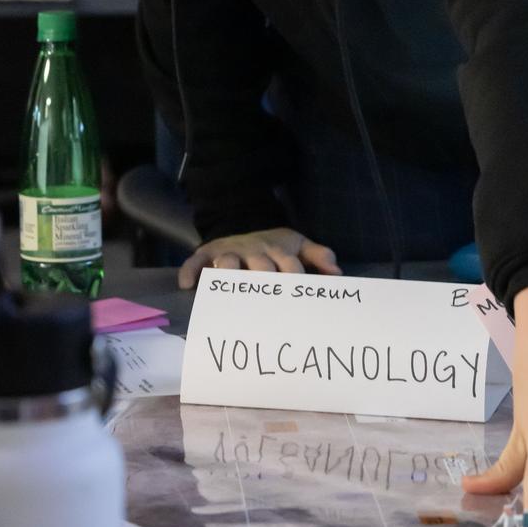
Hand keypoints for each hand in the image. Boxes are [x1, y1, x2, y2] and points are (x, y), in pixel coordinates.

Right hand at [178, 227, 341, 288]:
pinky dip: (192, 271)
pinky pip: (196, 261)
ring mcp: (230, 252)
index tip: (302, 303)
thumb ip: (319, 256)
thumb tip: (337, 274)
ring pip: (228, 263)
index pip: (290, 268)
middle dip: (265, 283)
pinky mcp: (208, 252)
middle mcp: (255, 251)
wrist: (243, 219)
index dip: (296, 283)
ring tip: (229, 291)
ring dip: (228, 273)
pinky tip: (189, 286)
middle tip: (269, 307)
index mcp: (278, 250)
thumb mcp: (298, 244)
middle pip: (260, 268)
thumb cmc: (274, 244)